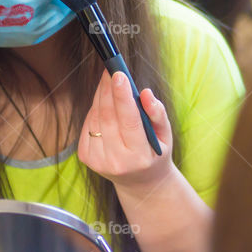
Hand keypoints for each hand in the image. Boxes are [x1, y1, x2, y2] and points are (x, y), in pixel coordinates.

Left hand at [79, 69, 174, 193]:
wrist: (139, 182)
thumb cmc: (155, 153)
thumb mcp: (165, 136)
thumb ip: (157, 114)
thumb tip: (145, 93)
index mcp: (138, 157)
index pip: (128, 121)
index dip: (122, 96)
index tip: (119, 74)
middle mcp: (115, 161)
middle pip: (107, 116)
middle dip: (108, 89)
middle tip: (111, 70)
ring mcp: (97, 161)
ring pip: (95, 117)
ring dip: (101, 96)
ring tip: (110, 82)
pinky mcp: (86, 157)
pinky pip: (88, 124)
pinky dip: (96, 109)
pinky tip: (105, 104)